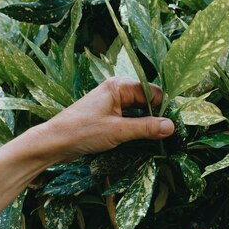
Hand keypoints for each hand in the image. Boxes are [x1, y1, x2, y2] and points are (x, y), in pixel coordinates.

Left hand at [40, 77, 174, 161]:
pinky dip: (136, 127)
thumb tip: (171, 126)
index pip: (152, 91)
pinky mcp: (106, 115)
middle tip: (169, 134)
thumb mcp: (118, 131)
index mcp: (119, 86)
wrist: (54, 142)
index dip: (164, 107)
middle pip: (146, 100)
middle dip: (157, 116)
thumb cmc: (82, 132)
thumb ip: (146, 128)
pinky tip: (142, 139)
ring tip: (158, 139)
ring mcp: (110, 103)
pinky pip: (128, 118)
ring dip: (147, 123)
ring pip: (138, 111)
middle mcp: (115, 90)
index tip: (174, 125)